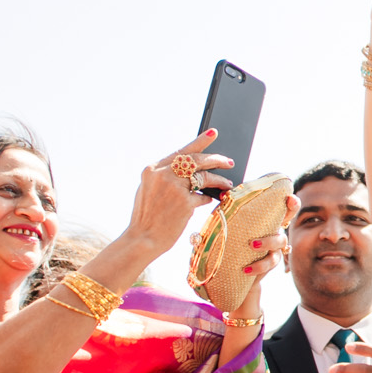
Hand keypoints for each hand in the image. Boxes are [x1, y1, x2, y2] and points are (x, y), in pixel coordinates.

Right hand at [122, 131, 236, 257]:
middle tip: (229, 162)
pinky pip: (203, 197)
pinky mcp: (185, 203)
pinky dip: (208, 198)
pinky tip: (210, 200)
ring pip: (204, 177)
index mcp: (153, 170)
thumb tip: (191, 170)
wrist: (142, 239)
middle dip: (216, 159)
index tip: (213, 133)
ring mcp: (174, 188)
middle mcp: (163, 175)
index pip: (181, 151)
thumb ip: (166, 177)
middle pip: (196, 160)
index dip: (199, 141)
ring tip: (227, 183)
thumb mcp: (149, 190)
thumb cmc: (147, 216)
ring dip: (219, 180)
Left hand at [223, 195, 295, 324]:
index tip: (288, 196)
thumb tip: (222, 193)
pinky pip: (269, 262)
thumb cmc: (234, 244)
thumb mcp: (232, 226)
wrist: (235, 274)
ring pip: (280, 241)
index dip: (290, 200)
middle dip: (290, 212)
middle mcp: (275, 231)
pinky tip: (246, 269)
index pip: (281, 206)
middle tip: (281, 207)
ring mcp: (275, 248)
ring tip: (252, 245)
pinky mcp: (270, 263)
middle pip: (288, 220)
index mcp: (267, 220)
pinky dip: (258, 266)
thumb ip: (230, 210)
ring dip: (267, 242)